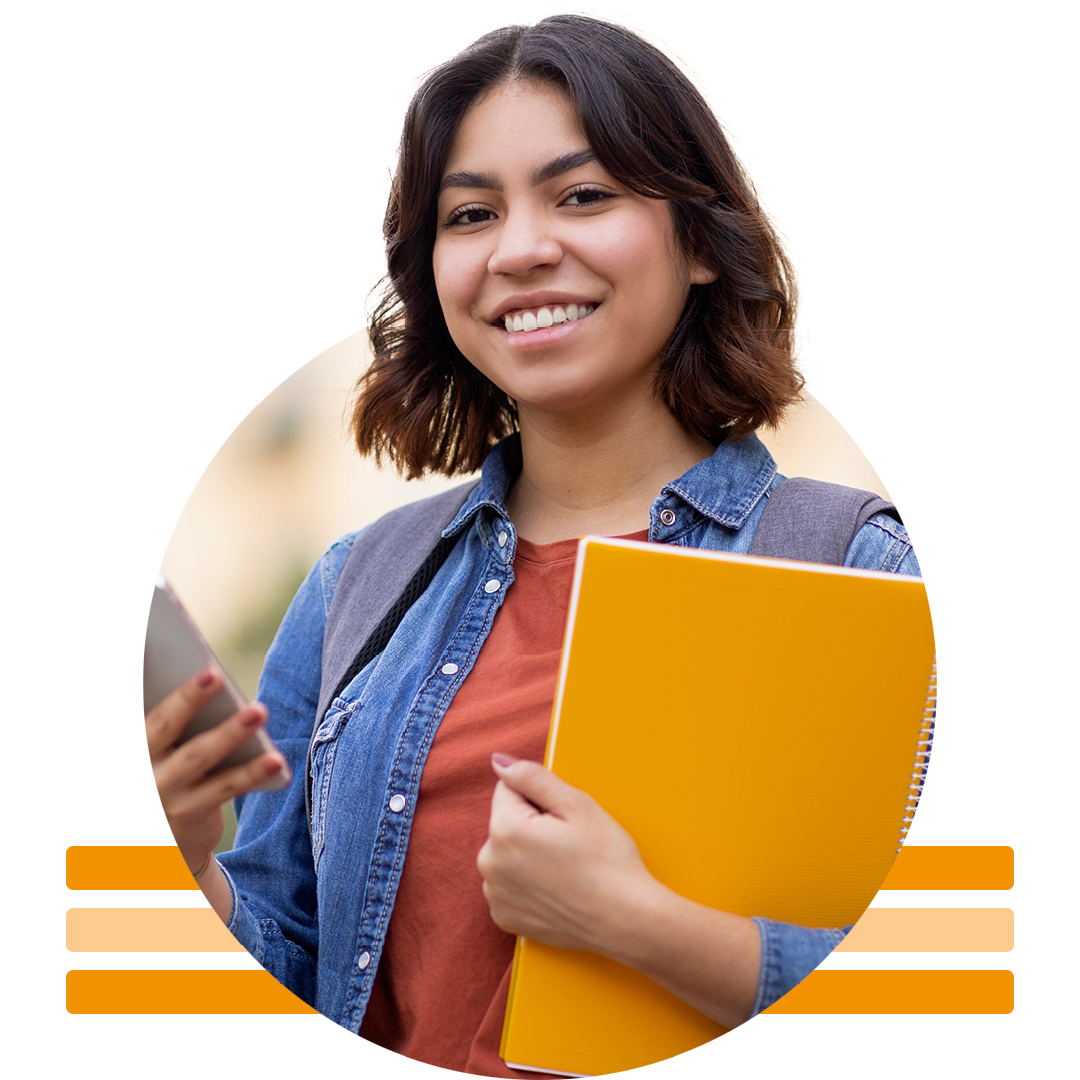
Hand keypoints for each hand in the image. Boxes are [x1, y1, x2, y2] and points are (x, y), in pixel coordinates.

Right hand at [145, 667, 284, 873]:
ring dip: (230, 732)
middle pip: (162, 725)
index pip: (126, 703)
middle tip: (213, 673)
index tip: (143, 646)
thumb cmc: (165, 767)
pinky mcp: (191, 811)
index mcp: (128, 738)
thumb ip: (169, 711)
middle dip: (187, 698)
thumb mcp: (156, 743)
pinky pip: (226, 786)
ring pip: (199, 756)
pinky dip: (252, 772)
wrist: (163, 835)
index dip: (130, 673)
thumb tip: (206, 672)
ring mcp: (162, 790)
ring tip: (258, 710)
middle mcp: (136, 764)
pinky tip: (275, 759)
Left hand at [477, 752, 760, 1028]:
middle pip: (506, 821)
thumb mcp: (577, 805)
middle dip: (531, 824)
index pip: (508, 788)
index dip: (540, 797)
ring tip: (566, 868)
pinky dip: (528, 882)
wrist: (625, 921)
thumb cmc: (607, 861)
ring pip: (507, 852)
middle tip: (569, 843)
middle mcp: (489, 863)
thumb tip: (499, 762)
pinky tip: (557, 888)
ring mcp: (495, 894)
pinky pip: (509, 884)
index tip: (565, 818)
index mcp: (505, 830)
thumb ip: (533, 777)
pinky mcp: (505, 917)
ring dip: (527, 853)